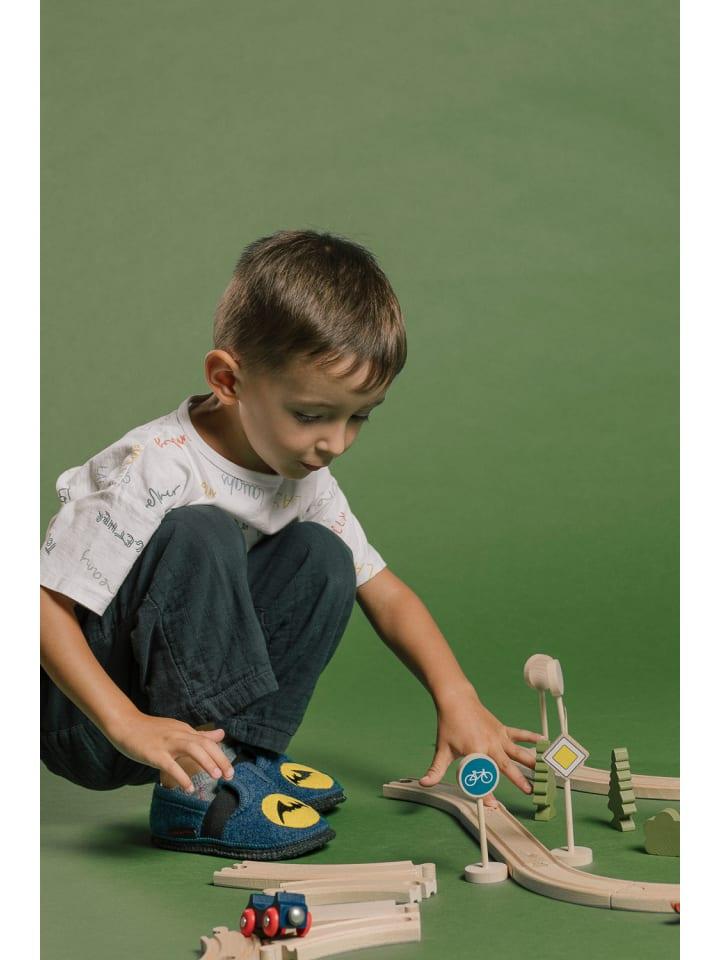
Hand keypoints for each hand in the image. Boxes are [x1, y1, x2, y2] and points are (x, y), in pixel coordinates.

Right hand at [107, 711, 234, 791]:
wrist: (125, 724)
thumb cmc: (151, 730)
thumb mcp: (178, 730)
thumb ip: (199, 735)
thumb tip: (221, 734)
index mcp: (185, 730)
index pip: (208, 742)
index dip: (221, 756)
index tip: (230, 770)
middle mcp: (179, 734)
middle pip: (205, 744)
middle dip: (220, 759)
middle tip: (230, 775)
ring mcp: (166, 743)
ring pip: (192, 749)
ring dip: (206, 762)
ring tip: (217, 777)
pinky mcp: (154, 753)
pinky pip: (170, 765)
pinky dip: (181, 776)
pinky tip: (189, 788)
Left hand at [419, 691, 542, 802]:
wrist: (456, 700)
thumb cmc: (449, 724)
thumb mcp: (442, 749)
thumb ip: (435, 770)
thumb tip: (424, 783)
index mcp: (475, 751)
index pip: (481, 777)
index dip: (486, 793)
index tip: (492, 806)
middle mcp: (490, 745)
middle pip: (506, 766)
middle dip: (518, 780)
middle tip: (529, 792)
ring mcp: (498, 736)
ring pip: (517, 751)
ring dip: (530, 761)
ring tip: (544, 771)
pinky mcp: (502, 729)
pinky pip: (519, 734)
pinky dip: (530, 737)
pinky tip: (543, 741)